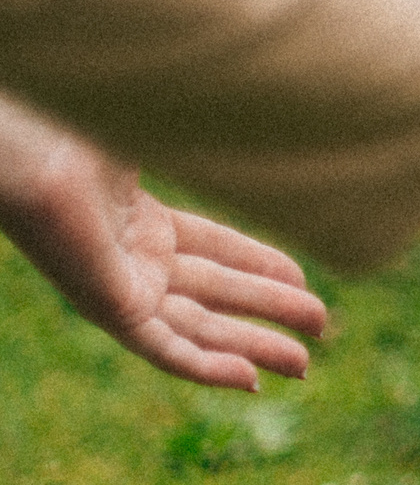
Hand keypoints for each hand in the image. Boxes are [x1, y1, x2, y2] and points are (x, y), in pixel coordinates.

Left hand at [0, 95, 327, 389]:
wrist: (32, 153)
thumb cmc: (79, 134)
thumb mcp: (157, 136)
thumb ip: (204, 139)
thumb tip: (265, 104)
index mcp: (139, 220)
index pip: (217, 251)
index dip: (264, 266)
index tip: (306, 279)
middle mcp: (134, 259)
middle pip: (219, 294)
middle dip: (273, 312)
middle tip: (322, 329)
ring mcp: (124, 286)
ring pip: (202, 327)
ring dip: (255, 347)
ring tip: (304, 365)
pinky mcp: (111, 310)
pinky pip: (165, 349)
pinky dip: (207, 366)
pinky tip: (250, 380)